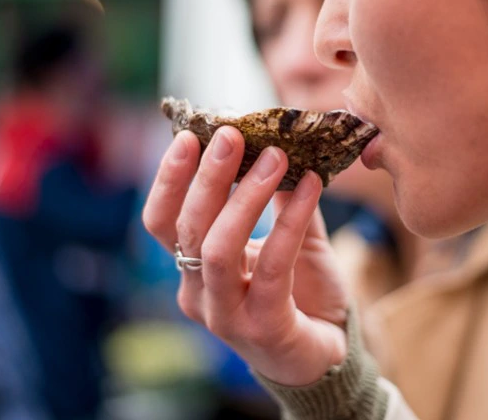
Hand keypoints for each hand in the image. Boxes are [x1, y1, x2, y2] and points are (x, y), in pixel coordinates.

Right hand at [142, 127, 349, 385]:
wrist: (325, 351)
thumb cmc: (298, 291)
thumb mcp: (288, 236)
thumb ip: (280, 196)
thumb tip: (278, 141)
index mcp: (192, 268)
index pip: (162, 221)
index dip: (169, 179)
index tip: (190, 136)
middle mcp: (199, 293)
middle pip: (187, 230)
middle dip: (207, 178)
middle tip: (231, 135)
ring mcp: (227, 316)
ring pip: (219, 250)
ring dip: (244, 197)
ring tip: (275, 156)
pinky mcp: (264, 329)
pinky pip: (273, 267)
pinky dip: (290, 221)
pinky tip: (311, 187)